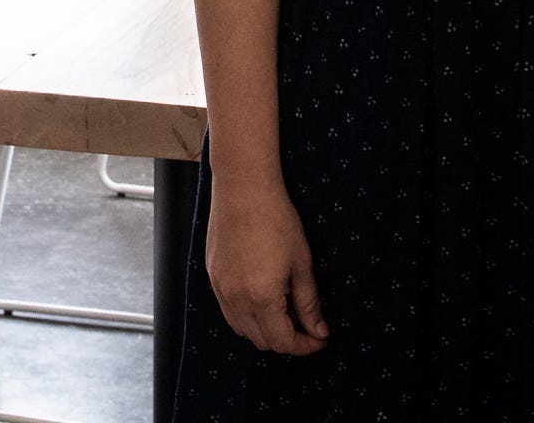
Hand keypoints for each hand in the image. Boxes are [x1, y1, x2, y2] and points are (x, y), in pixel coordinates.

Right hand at [205, 175, 327, 354]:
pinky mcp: (212, 276)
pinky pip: (229, 311)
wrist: (243, 187)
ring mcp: (220, 288)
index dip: (305, 346)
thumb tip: (319, 331)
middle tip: (307, 324)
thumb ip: (309, 303)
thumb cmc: (276, 219)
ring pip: (243, 330)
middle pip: (262, 342)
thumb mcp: (301, 262)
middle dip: (287, 339)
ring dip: (265, 329)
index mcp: (262, 297)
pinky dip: (247, 315)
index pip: (283, 342)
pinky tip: (263, 295)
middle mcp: (236, 298)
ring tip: (285, 309)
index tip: (320, 338)